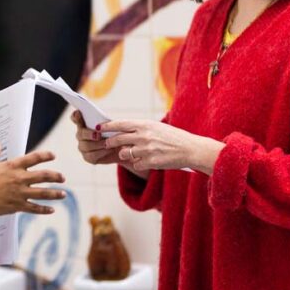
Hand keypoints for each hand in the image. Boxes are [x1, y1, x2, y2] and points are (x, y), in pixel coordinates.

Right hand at [0, 137, 65, 215]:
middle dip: (55, 176)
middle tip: (62, 178)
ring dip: (55, 193)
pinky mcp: (18, 206)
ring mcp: (20, 193)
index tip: (53, 156)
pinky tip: (51, 210)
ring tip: (63, 194)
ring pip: (43, 193)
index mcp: (13, 166)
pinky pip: (34, 208)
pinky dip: (44, 209)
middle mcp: (20, 178)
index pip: (34, 158)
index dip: (45, 156)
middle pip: (43, 176)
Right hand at [72, 110, 119, 165]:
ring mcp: (83, 146)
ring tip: (109, 143)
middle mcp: (81, 135)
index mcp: (84, 124)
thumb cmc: (115, 133)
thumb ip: (104, 122)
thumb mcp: (112, 125)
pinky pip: (91, 155)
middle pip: (80, 133)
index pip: (75, 118)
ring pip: (86, 146)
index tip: (78, 112)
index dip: (75, 116)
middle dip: (89, 134)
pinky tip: (109, 150)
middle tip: (98, 135)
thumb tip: (99, 123)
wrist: (122, 148)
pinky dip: (102, 152)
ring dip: (98, 144)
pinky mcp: (87, 157)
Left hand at [100, 119, 223, 174]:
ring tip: (132, 153)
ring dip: (125, 154)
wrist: (191, 149)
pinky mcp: (150, 162)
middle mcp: (143, 136)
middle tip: (108, 144)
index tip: (99, 127)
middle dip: (110, 143)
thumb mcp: (157, 127)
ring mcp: (146, 150)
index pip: (120, 124)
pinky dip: (138, 163)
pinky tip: (146, 161)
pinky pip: (135, 164)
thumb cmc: (174, 137)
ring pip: (124, 154)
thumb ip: (140, 129)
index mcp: (145, 125)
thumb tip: (122, 130)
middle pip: (118, 140)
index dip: (107, 126)